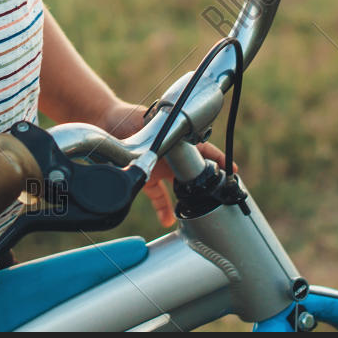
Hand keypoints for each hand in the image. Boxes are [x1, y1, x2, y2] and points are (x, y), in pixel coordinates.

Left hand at [99, 101, 238, 228]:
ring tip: (199, 213)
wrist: (105, 122)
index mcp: (176, 139)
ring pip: (179, 186)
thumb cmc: (128, 117)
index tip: (232, 170)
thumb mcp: (144, 121)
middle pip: (194, 170)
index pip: (204, 149)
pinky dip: (163, 209)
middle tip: (219, 196)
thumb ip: (154, 135)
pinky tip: (168, 220)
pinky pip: (158, 196)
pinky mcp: (147, 176)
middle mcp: (171, 154)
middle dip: (207, 183)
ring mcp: (160, 166)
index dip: (219, 159)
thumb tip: (159, 149)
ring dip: (187, 199)